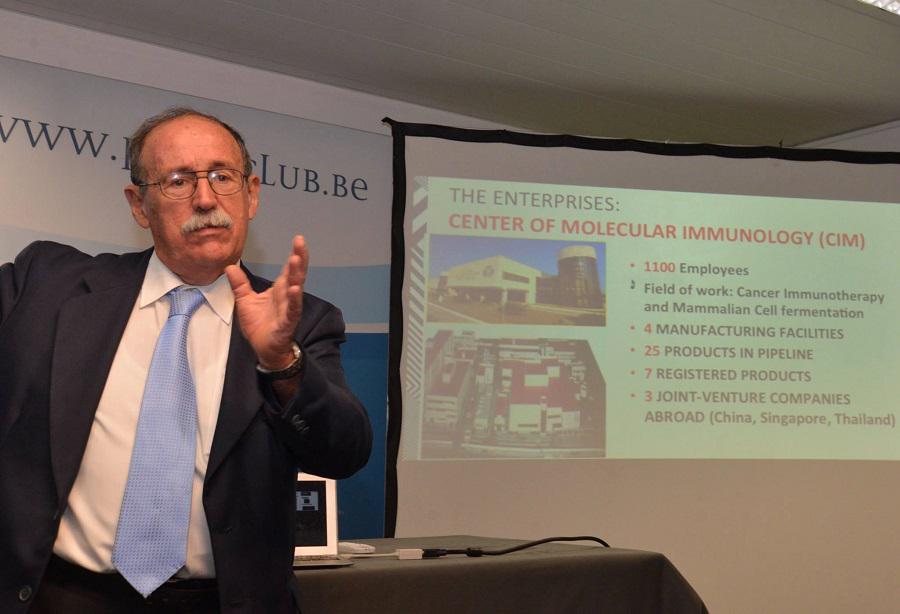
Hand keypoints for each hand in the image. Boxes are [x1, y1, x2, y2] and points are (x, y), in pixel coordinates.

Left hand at [225, 235, 306, 369]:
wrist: (264, 349)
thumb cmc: (259, 325)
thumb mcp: (245, 301)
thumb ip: (239, 284)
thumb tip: (229, 266)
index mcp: (279, 290)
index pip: (288, 269)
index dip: (294, 254)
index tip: (298, 239)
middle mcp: (287, 296)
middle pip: (296, 274)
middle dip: (299, 257)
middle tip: (301, 241)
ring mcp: (289, 308)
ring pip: (296, 288)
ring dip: (297, 274)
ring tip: (296, 259)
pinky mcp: (287, 322)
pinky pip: (292, 309)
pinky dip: (294, 299)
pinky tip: (294, 289)